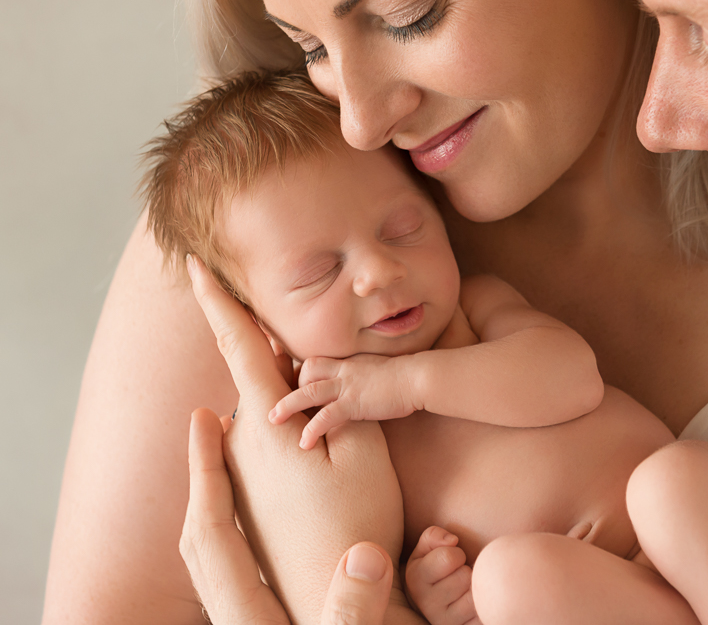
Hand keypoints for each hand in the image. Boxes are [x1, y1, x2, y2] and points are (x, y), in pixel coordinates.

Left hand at [187, 256, 404, 624]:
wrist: (328, 601)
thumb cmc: (355, 523)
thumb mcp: (364, 451)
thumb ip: (333, 399)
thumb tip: (306, 368)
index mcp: (267, 420)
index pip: (238, 344)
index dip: (217, 300)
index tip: (193, 265)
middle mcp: (240, 443)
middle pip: (259, 379)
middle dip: (285, 370)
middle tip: (326, 394)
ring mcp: (240, 473)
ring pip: (265, 414)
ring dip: (291, 409)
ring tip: (335, 448)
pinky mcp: (247, 497)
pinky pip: (264, 446)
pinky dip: (287, 436)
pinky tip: (319, 466)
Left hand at [270, 354, 419, 448]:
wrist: (419, 378)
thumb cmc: (403, 380)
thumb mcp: (376, 374)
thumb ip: (360, 380)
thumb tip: (353, 391)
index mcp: (348, 363)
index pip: (315, 363)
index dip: (298, 374)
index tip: (287, 387)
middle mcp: (344, 370)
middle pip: (306, 371)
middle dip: (288, 386)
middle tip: (273, 405)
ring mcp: (348, 385)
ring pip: (308, 390)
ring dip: (288, 405)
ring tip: (272, 420)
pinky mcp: (355, 402)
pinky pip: (327, 414)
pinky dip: (312, 428)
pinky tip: (304, 443)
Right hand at [405, 526, 479, 624]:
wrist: (432, 602)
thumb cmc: (433, 567)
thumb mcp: (425, 548)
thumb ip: (434, 536)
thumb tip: (452, 540)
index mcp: (415, 578)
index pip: (448, 557)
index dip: (456, 553)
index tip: (452, 559)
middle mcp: (426, 603)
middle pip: (464, 576)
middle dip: (466, 570)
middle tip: (458, 575)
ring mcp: (444, 622)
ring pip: (475, 596)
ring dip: (475, 587)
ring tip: (464, 589)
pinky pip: (482, 614)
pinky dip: (482, 605)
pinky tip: (471, 603)